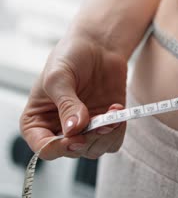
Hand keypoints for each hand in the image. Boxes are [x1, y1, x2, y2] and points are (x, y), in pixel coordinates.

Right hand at [20, 28, 127, 159]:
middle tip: (101, 120)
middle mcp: (61, 130)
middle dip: (89, 138)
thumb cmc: (71, 57)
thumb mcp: (59, 77)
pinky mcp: (106, 125)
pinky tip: (117, 109)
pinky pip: (113, 141)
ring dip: (106, 134)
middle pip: (73, 151)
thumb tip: (74, 130)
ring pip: (95, 150)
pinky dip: (118, 129)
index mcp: (38, 122)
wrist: (99, 46)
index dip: (59, 148)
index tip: (74, 136)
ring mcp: (85, 129)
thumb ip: (66, 104)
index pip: (44, 149)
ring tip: (112, 112)